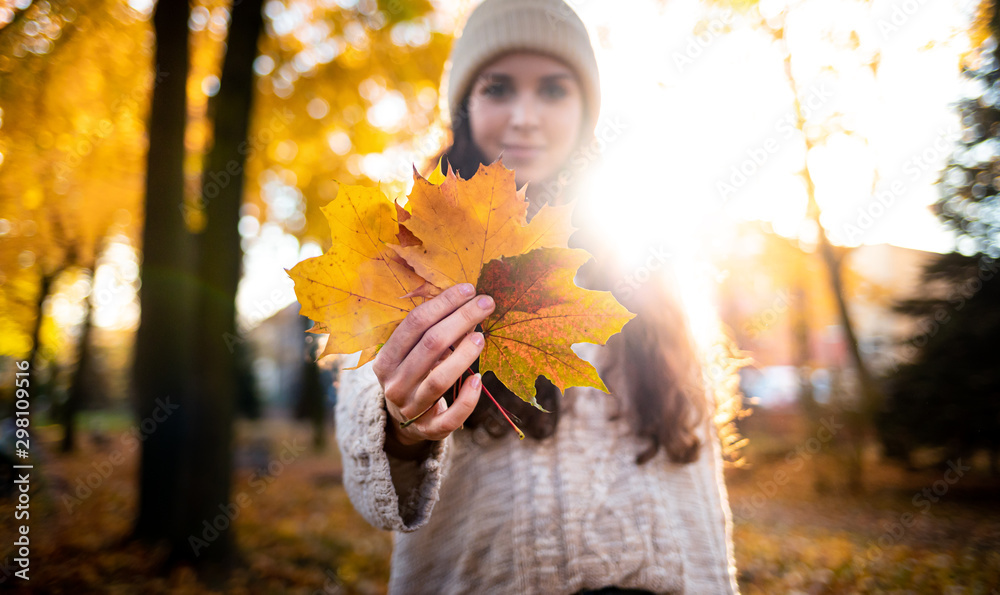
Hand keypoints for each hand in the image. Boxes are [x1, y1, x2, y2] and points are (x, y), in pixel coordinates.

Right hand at [373, 283, 494, 446]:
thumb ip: (430, 332)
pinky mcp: (429, 430)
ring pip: (439, 380)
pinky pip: (450, 417)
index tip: (468, 289)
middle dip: (461, 319)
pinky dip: (467, 399)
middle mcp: (394, 384)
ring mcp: (410, 409)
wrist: (402, 420)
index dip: (443, 303)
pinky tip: (480, 379)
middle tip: (486, 303)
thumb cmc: (412, 374)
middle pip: (430, 346)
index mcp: (385, 360)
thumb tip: (466, 300)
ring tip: (482, 336)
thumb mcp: (410, 353)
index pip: (414, 324)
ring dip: (464, 355)